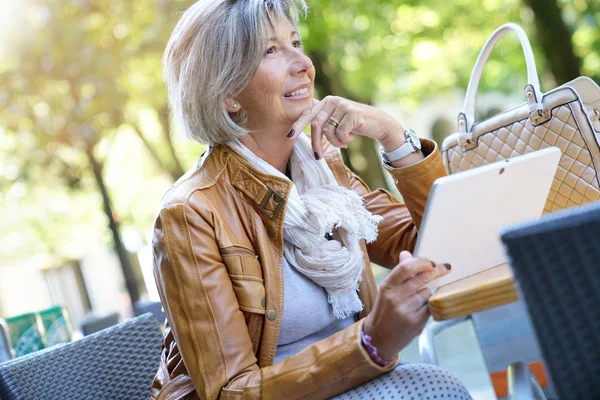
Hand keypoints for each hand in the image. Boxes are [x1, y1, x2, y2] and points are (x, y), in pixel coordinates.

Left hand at [288, 96, 403, 158]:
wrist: (379, 124)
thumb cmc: (354, 125)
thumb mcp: (336, 120)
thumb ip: (323, 120)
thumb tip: (304, 126)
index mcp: (326, 102)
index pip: (308, 114)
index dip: (298, 125)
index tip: (289, 136)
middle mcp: (332, 100)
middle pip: (316, 124)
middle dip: (316, 143)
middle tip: (318, 157)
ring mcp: (343, 105)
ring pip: (328, 131)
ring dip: (336, 142)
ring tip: (345, 142)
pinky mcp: (352, 113)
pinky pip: (340, 133)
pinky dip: (344, 140)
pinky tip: (352, 137)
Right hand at [363, 251, 450, 360]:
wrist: (379, 338)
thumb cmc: (384, 310)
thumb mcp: (387, 290)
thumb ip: (399, 273)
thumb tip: (406, 253)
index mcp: (387, 286)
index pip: (406, 268)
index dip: (422, 262)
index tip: (432, 262)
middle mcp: (396, 297)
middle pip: (421, 278)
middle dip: (436, 271)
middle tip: (445, 268)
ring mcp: (407, 310)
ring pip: (427, 292)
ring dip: (428, 292)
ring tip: (419, 298)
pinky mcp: (416, 322)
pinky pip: (430, 306)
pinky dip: (429, 305)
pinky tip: (421, 308)